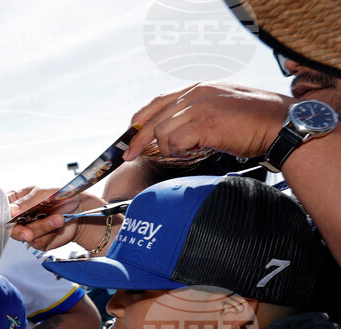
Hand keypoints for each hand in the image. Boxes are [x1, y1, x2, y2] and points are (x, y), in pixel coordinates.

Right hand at [8, 186, 108, 251]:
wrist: (84, 210)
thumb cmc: (65, 195)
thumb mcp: (44, 193)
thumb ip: (26, 202)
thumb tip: (10, 210)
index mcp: (16, 199)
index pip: (0, 208)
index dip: (1, 215)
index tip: (8, 218)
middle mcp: (19, 216)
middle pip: (9, 228)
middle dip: (20, 231)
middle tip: (29, 233)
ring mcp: (28, 229)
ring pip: (25, 236)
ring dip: (43, 228)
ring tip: (59, 218)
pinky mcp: (39, 240)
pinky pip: (38, 242)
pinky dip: (50, 234)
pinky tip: (59, 224)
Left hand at [125, 82, 291, 161]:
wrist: (281, 124)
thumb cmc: (256, 122)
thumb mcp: (221, 109)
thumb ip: (196, 113)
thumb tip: (172, 132)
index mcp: (199, 88)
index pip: (157, 101)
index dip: (140, 119)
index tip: (130, 136)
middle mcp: (196, 93)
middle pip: (153, 118)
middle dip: (137, 140)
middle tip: (130, 156)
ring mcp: (200, 106)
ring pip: (162, 132)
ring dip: (169, 149)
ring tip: (187, 153)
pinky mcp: (205, 123)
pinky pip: (175, 141)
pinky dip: (179, 152)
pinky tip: (194, 152)